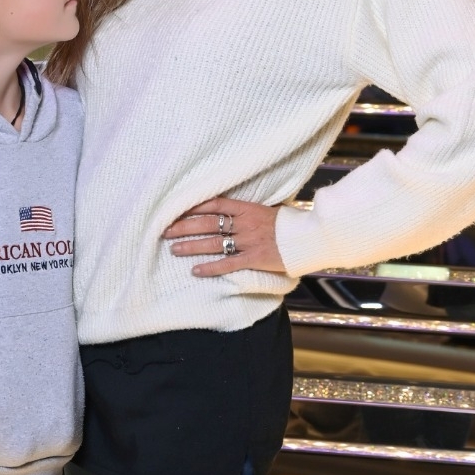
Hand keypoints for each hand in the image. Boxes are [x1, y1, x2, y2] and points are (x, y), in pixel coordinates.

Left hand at [162, 197, 283, 276]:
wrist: (309, 238)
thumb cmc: (288, 224)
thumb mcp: (267, 210)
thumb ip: (248, 211)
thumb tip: (230, 210)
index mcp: (247, 208)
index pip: (215, 204)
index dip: (194, 206)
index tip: (176, 210)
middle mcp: (245, 223)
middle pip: (208, 223)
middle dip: (184, 227)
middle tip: (165, 230)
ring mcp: (249, 241)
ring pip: (214, 243)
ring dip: (192, 246)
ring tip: (174, 249)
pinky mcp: (254, 259)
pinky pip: (228, 264)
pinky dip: (211, 268)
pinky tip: (195, 271)